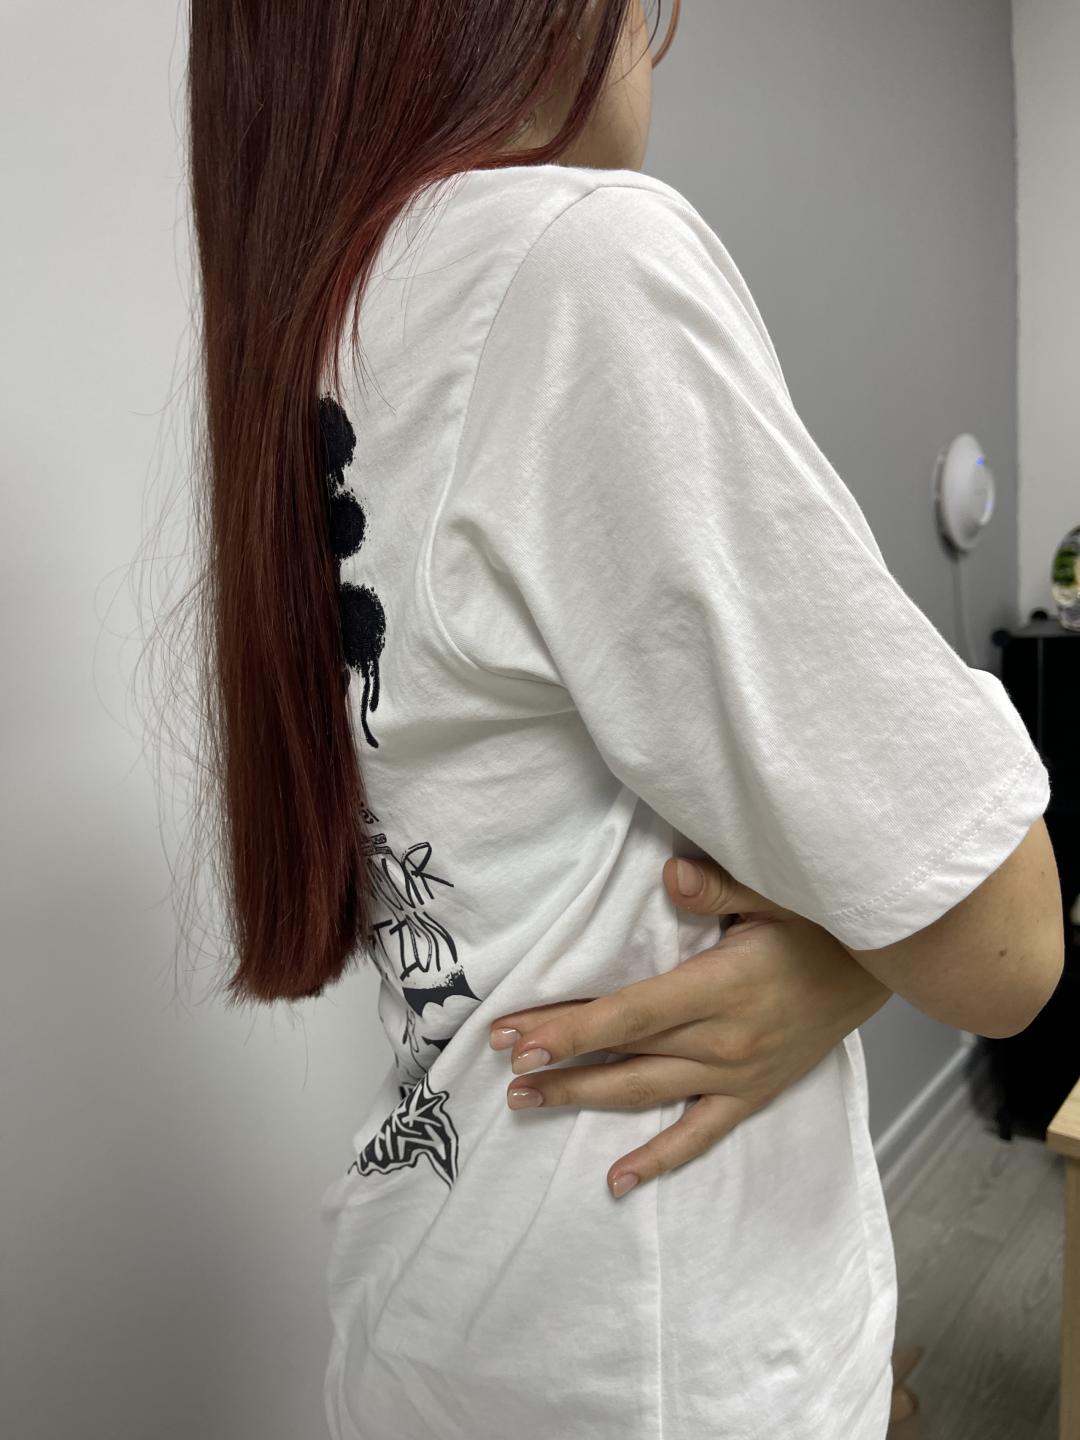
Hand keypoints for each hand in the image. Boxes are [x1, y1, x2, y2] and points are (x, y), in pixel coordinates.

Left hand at [488, 854, 891, 1197]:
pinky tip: (617, 1180)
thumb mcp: (775, 892)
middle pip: (624, 1055)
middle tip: (500, 1068)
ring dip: (584, 1098)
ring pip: (646, 1094)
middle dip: (557, 1062)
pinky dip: (657, 1160)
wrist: (882, 970)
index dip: (569, 1029)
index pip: (629, 1014)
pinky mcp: (750, 1095)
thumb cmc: (822, 924)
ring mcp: (736, 1076)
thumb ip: (718, 885)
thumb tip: (668, 872)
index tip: (516, 1037)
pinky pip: (698, 1135)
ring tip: (527, 1100)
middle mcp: (723, 1042)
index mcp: (721, 988)